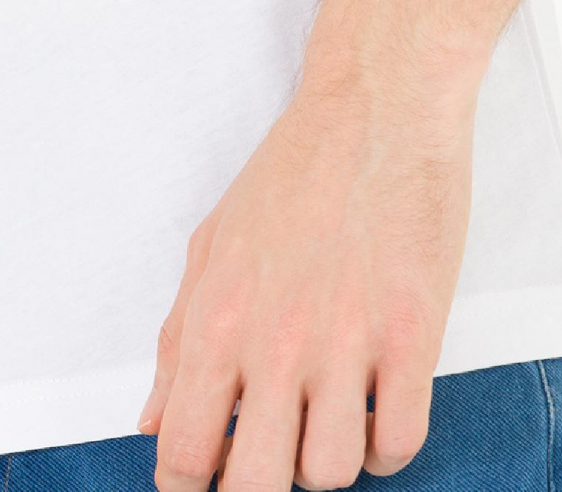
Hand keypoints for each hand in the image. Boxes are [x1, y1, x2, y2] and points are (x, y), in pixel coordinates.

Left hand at [136, 70, 474, 489]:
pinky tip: (374, 410)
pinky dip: (386, 447)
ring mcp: (347, 342)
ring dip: (326, 461)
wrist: (376, 109)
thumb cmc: (292, 173)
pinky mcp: (413, 337)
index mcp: (218, 317)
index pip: (182, 450)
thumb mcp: (211, 246)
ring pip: (331, 473)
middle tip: (269, 458)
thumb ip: (176, 341)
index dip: (187, 487)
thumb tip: (148, 422)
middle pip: (254, 484)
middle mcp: (277, 339)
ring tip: (326, 420)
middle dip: (255, 489)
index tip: (202, 483)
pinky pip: (400, 444)